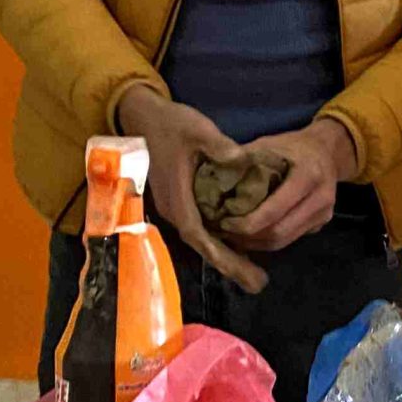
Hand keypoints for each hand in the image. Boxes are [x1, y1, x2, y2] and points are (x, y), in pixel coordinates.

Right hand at [115, 85, 266, 293]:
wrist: (142, 118)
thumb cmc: (170, 124)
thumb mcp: (197, 130)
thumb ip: (220, 147)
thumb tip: (243, 161)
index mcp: (178, 199)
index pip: (200, 236)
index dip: (222, 255)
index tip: (243, 271)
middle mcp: (174, 210)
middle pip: (203, 246)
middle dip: (231, 266)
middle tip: (259, 284)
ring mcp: (176, 208)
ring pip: (203, 240)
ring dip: (227, 257)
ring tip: (254, 275)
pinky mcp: (180, 202)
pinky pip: (202, 229)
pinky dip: (220, 242)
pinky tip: (241, 248)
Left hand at [228, 119, 358, 252]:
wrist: (327, 151)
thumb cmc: (293, 146)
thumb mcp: (268, 144)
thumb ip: (244, 161)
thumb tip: (213, 180)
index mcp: (308, 175)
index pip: (274, 210)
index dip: (247, 223)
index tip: (225, 221)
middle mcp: (321, 198)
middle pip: (279, 232)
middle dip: (248, 237)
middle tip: (225, 232)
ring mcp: (324, 214)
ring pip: (284, 241)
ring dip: (256, 243)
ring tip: (234, 236)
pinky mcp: (320, 224)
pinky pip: (290, 239)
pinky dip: (267, 241)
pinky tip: (251, 233)